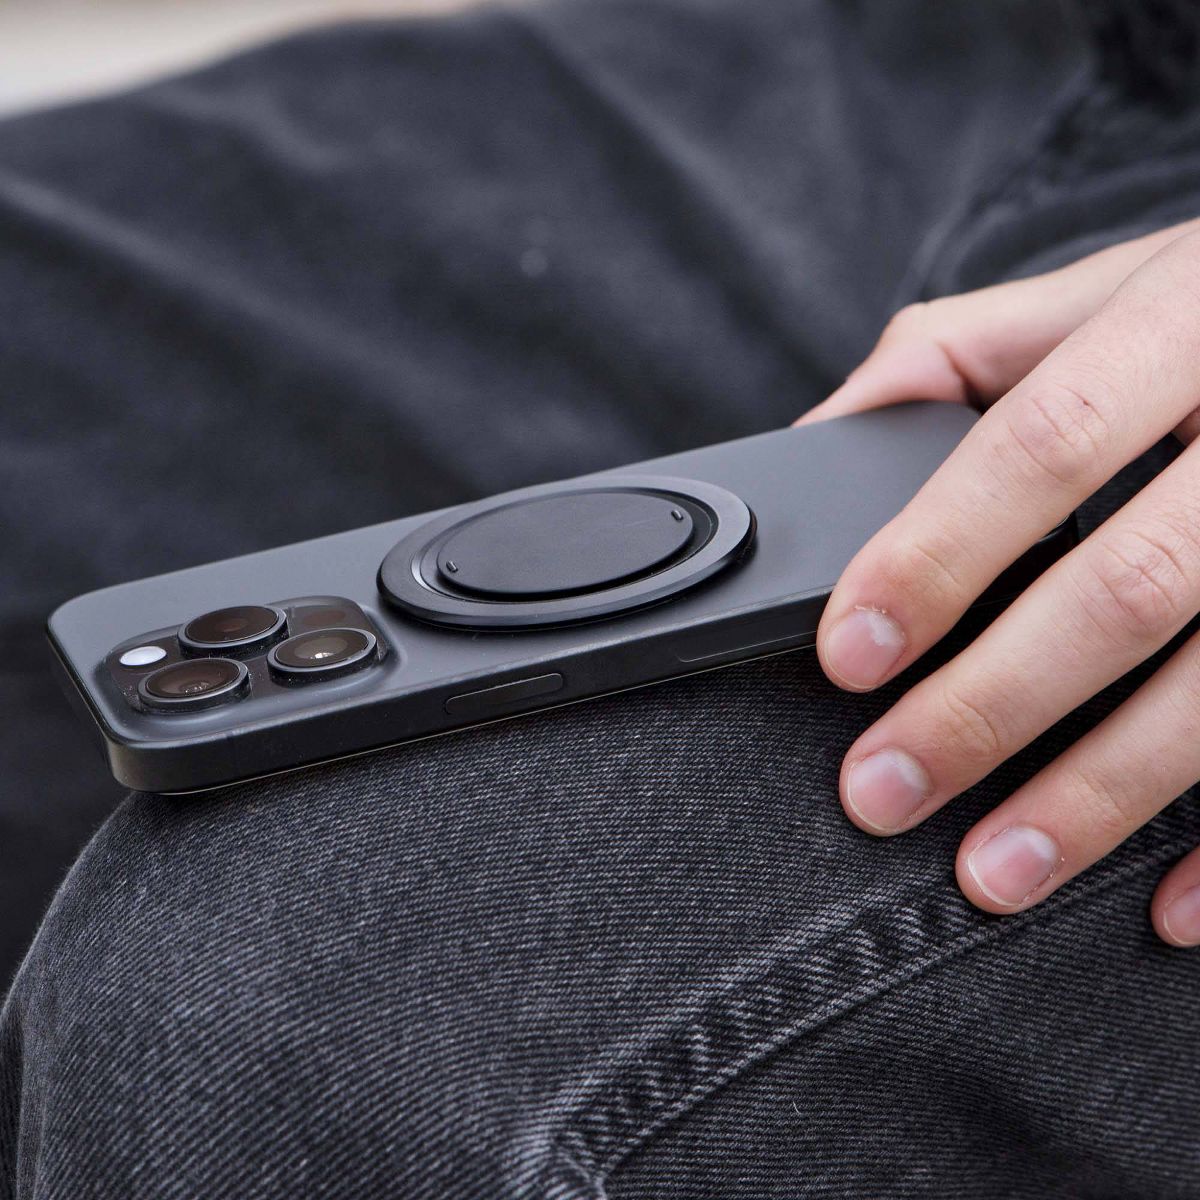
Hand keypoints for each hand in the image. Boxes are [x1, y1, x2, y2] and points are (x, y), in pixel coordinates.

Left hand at [800, 217, 1199, 945]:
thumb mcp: (1098, 293)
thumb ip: (954, 356)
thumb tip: (820, 447)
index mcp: (1186, 320)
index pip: (1042, 443)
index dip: (938, 554)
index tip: (851, 654)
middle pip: (1133, 585)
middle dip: (993, 705)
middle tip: (884, 789)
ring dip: (1104, 796)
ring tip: (995, 872)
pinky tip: (1165, 906)